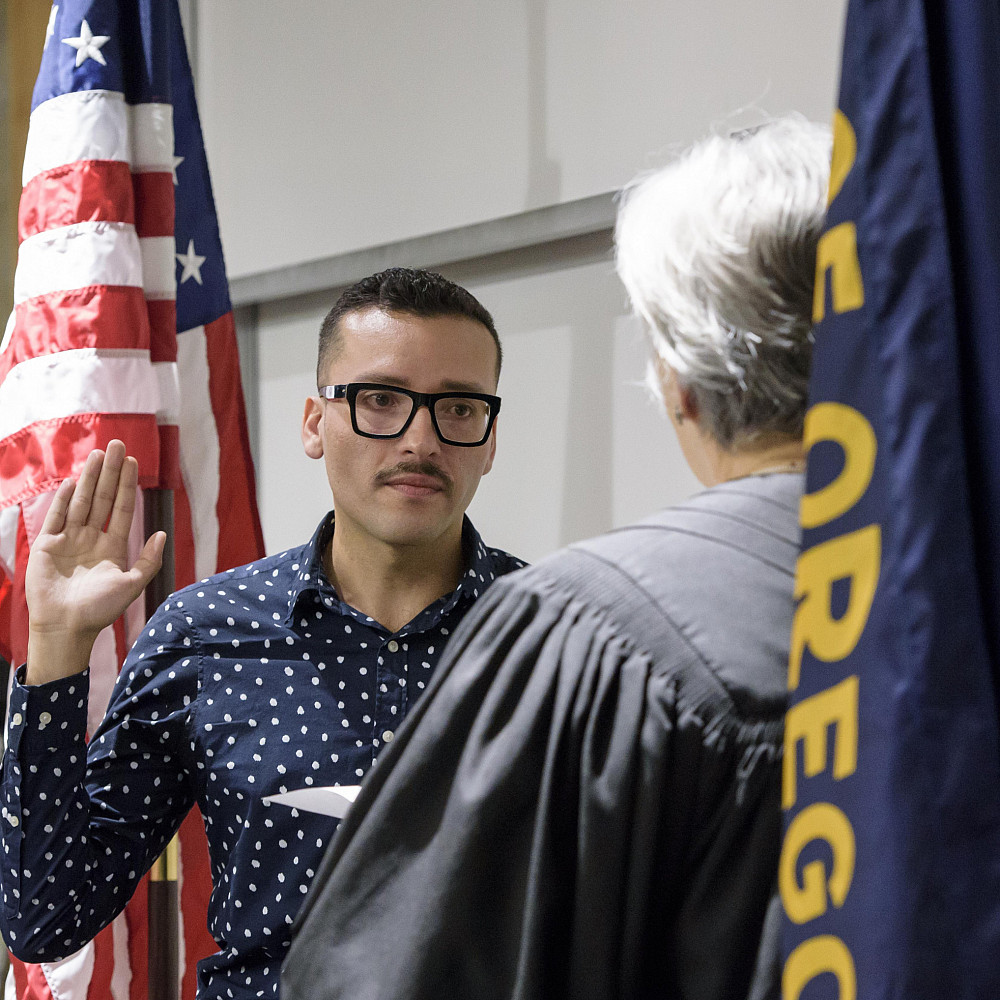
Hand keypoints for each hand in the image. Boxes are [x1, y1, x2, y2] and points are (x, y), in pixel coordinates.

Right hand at [25, 440, 165, 682]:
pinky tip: (72, 481)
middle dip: (110, 472)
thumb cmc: (101, 610)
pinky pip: (55, 517)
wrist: (67, 627)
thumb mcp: (132, 585)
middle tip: (117, 445)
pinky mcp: (46, 546)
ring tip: (98, 455)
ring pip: (80, 502)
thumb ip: (149, 560)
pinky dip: (63, 499)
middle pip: (102, 498)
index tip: (133, 461)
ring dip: (89, 478)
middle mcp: (91, 539)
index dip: (126, 485)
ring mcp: (68, 540)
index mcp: (112, 546)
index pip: (121, 508)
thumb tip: (161, 533)